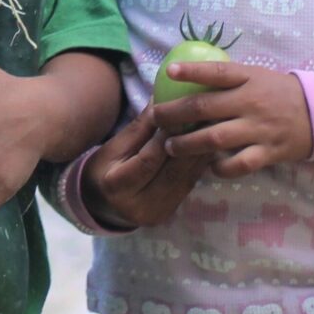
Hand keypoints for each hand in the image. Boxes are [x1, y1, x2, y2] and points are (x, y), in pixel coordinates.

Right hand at [83, 111, 206, 229]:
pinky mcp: (170, 213)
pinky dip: (198, 165)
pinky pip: (189, 185)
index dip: (167, 136)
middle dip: (190, 143)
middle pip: (172, 171)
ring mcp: (157, 212)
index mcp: (117, 185)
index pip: (149, 158)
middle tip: (205, 118)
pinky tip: (207, 148)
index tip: (181, 113)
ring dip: (200, 153)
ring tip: (211, 130)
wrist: (102, 204)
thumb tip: (161, 100)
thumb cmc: (103, 168)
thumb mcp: (114, 146)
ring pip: (185, 179)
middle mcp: (139, 204)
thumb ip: (140, 128)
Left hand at [155, 60, 313, 176]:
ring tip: (170, 147)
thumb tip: (187, 73)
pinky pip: (240, 164)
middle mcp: (251, 103)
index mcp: (248, 79)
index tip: (169, 72)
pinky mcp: (269, 152)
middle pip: (204, 108)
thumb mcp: (256, 75)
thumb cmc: (279, 92)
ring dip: (188, 144)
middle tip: (156, 119)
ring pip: (215, 138)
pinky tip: (208, 166)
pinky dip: (221, 167)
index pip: (217, 72)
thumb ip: (228, 77)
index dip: (192, 71)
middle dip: (174, 115)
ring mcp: (260, 128)